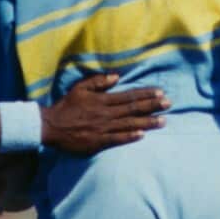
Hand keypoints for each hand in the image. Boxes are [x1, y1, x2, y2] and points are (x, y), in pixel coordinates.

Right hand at [42, 74, 168, 153]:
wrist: (51, 126)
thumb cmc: (66, 106)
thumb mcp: (80, 88)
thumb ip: (98, 82)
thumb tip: (116, 76)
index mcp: (102, 100)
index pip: (128, 96)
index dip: (145, 94)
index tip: (160, 93)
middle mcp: (105, 114)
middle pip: (133, 109)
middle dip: (152, 106)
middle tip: (168, 104)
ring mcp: (102, 128)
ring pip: (129, 124)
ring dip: (147, 122)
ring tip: (163, 121)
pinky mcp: (98, 142)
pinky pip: (116, 139)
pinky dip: (130, 137)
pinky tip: (142, 135)